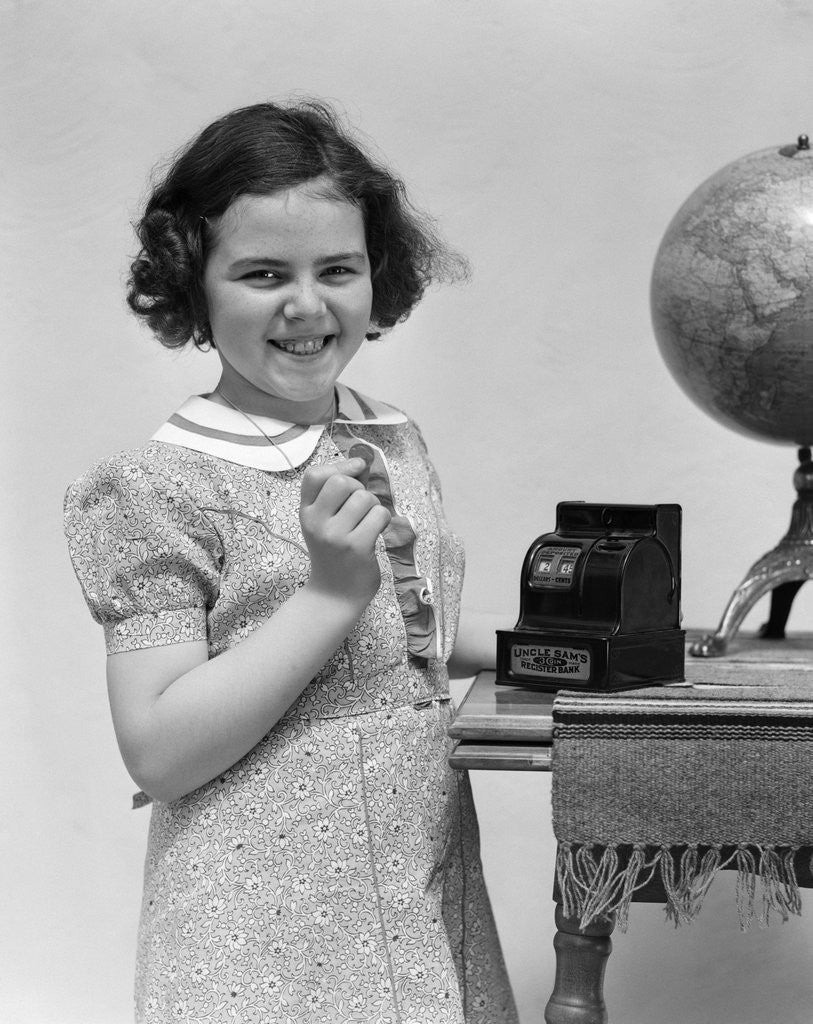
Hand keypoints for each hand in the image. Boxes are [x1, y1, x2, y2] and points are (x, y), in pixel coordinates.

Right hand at [299, 458, 390, 605]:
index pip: (315, 475)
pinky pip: (379, 515)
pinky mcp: (357, 547)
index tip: (357, 469)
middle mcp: (316, 522)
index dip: (339, 466)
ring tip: (368, 523)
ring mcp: (335, 535)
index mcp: (305, 512)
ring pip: (365, 498)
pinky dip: (383, 520)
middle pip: (342, 483)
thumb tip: (361, 461)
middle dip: (360, 489)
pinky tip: (375, 533)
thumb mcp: (324, 521)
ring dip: (374, 507)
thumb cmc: (334, 552)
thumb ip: (337, 493)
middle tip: (361, 507)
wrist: (334, 594)